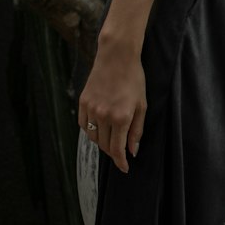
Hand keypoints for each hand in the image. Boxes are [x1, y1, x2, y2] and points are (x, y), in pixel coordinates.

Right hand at [78, 35, 145, 172]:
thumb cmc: (134, 79)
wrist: (116, 56)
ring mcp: (91, 109)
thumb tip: (132, 151)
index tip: (124, 168)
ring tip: (111, 137)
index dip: (120, 162)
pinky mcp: (83, 102)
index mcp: (121, 118)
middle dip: (113, 152)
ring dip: (102, 142)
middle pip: (105, 145)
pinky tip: (100, 127)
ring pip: (93, 137)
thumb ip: (137, 130)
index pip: (117, 149)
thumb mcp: (142, 105)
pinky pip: (84, 125)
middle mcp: (104, 115)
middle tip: (121, 150)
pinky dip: (91, 131)